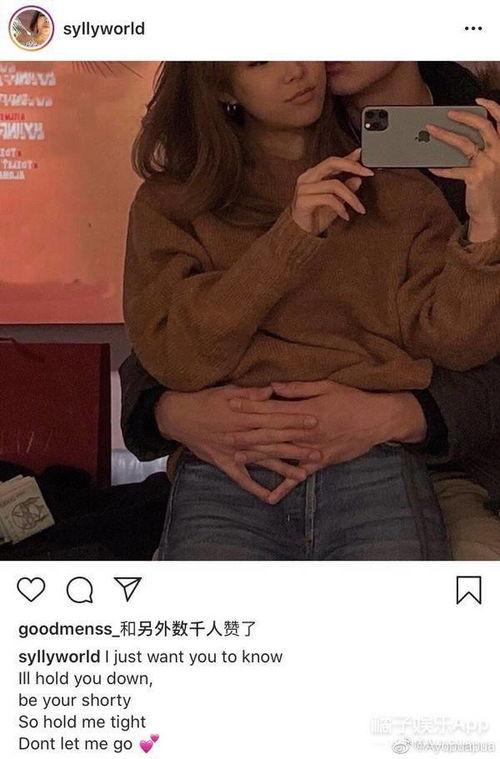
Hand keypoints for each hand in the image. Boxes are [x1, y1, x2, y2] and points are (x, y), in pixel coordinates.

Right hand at [154, 384, 316, 501]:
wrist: (177, 416)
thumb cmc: (204, 400)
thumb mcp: (227, 391)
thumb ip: (251, 393)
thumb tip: (272, 390)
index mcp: (244, 416)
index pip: (275, 419)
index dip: (295, 421)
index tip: (314, 422)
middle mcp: (241, 435)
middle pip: (274, 441)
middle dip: (297, 447)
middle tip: (318, 451)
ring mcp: (233, 451)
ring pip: (262, 461)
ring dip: (283, 468)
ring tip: (304, 475)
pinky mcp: (224, 463)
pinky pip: (241, 478)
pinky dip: (255, 488)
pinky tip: (271, 497)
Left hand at [228, 379, 426, 503]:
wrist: (377, 420)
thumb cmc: (352, 399)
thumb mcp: (326, 386)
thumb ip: (298, 388)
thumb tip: (273, 386)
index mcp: (304, 410)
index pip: (271, 408)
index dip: (250, 406)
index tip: (231, 404)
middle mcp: (305, 431)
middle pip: (271, 432)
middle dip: (246, 433)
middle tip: (224, 435)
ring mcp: (312, 449)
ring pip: (281, 454)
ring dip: (259, 457)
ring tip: (237, 459)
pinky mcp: (320, 462)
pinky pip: (300, 477)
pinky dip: (285, 487)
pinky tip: (270, 497)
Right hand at [291, 147, 373, 235]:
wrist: (300, 235)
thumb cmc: (315, 217)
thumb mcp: (335, 202)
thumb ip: (344, 188)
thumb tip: (358, 179)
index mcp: (313, 175)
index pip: (333, 161)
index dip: (350, 158)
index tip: (364, 158)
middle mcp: (307, 178)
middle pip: (332, 163)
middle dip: (352, 166)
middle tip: (367, 173)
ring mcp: (303, 189)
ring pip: (334, 184)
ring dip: (351, 197)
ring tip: (358, 208)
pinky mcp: (303, 201)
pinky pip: (328, 199)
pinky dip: (340, 207)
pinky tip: (345, 216)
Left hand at [427, 98, 499, 242]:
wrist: (491, 214)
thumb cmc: (489, 189)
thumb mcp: (492, 165)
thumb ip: (482, 151)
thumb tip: (460, 137)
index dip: (491, 107)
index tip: (478, 100)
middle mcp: (499, 153)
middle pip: (483, 126)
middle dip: (464, 117)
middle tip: (448, 113)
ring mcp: (488, 165)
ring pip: (464, 143)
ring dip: (445, 135)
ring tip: (432, 130)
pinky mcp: (475, 178)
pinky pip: (454, 169)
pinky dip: (441, 167)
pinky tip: (431, 166)